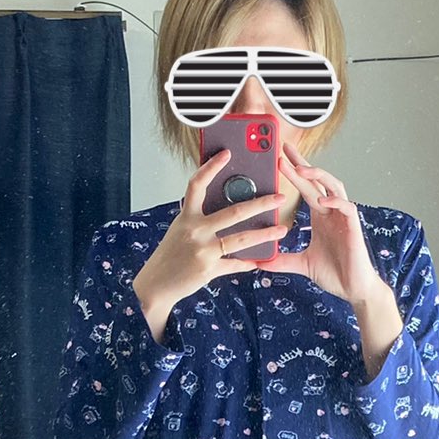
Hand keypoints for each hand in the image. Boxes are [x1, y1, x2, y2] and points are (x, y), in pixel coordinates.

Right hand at [133, 147, 290, 340]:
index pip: (198, 184)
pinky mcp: (208, 269)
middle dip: (260, 203)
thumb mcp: (181, 230)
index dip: (211, 167)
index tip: (227, 153)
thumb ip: (199, 219)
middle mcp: (195, 230)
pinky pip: (234, 264)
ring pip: (241, 239)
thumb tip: (225, 208)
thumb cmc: (170, 256)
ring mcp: (202, 250)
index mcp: (187, 216)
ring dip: (265, 234)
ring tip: (282, 230)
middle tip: (280, 197)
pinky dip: (248, 263)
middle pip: (234, 212)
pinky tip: (260, 260)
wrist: (156, 285)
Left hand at [274, 140, 383, 307]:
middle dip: (301, 163)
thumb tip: (260, 263)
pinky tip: (323, 200)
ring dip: (318, 176)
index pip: (307, 187)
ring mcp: (343, 217)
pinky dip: (335, 202)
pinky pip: (346, 207)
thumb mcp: (302, 264)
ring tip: (301, 169)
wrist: (354, 289)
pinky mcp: (353, 227)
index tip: (281, 157)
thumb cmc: (335, 274)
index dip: (296, 170)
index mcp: (320, 216)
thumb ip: (282, 260)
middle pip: (317, 180)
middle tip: (285, 149)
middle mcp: (332, 212)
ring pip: (333, 186)